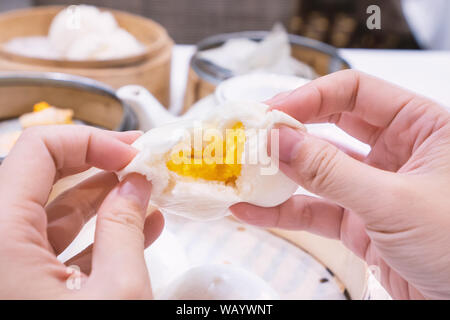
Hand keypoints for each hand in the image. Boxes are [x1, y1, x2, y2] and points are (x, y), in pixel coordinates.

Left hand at [0, 125, 163, 298]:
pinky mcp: (26, 286)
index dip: (90, 142)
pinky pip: (59, 246)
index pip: (36, 150)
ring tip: (147, 193)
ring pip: (53, 213)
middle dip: (98, 163)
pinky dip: (98, 235)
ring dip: (104, 199)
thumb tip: (135, 184)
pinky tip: (139, 229)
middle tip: (139, 161)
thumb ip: (124, 230)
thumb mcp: (117, 292)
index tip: (132, 155)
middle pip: (42, 175)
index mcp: (1, 239)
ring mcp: (10, 267)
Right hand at [231, 70, 449, 299]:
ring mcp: (374, 187)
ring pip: (319, 171)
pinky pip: (316, 211)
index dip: (310, 97)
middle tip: (253, 135)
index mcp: (420, 126)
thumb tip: (280, 142)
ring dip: (281, 174)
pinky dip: (284, 212)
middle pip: (331, 126)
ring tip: (245, 172)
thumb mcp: (393, 202)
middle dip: (290, 132)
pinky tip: (253, 211)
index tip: (271, 112)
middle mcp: (396, 151)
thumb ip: (331, 172)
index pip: (355, 93)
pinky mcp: (359, 222)